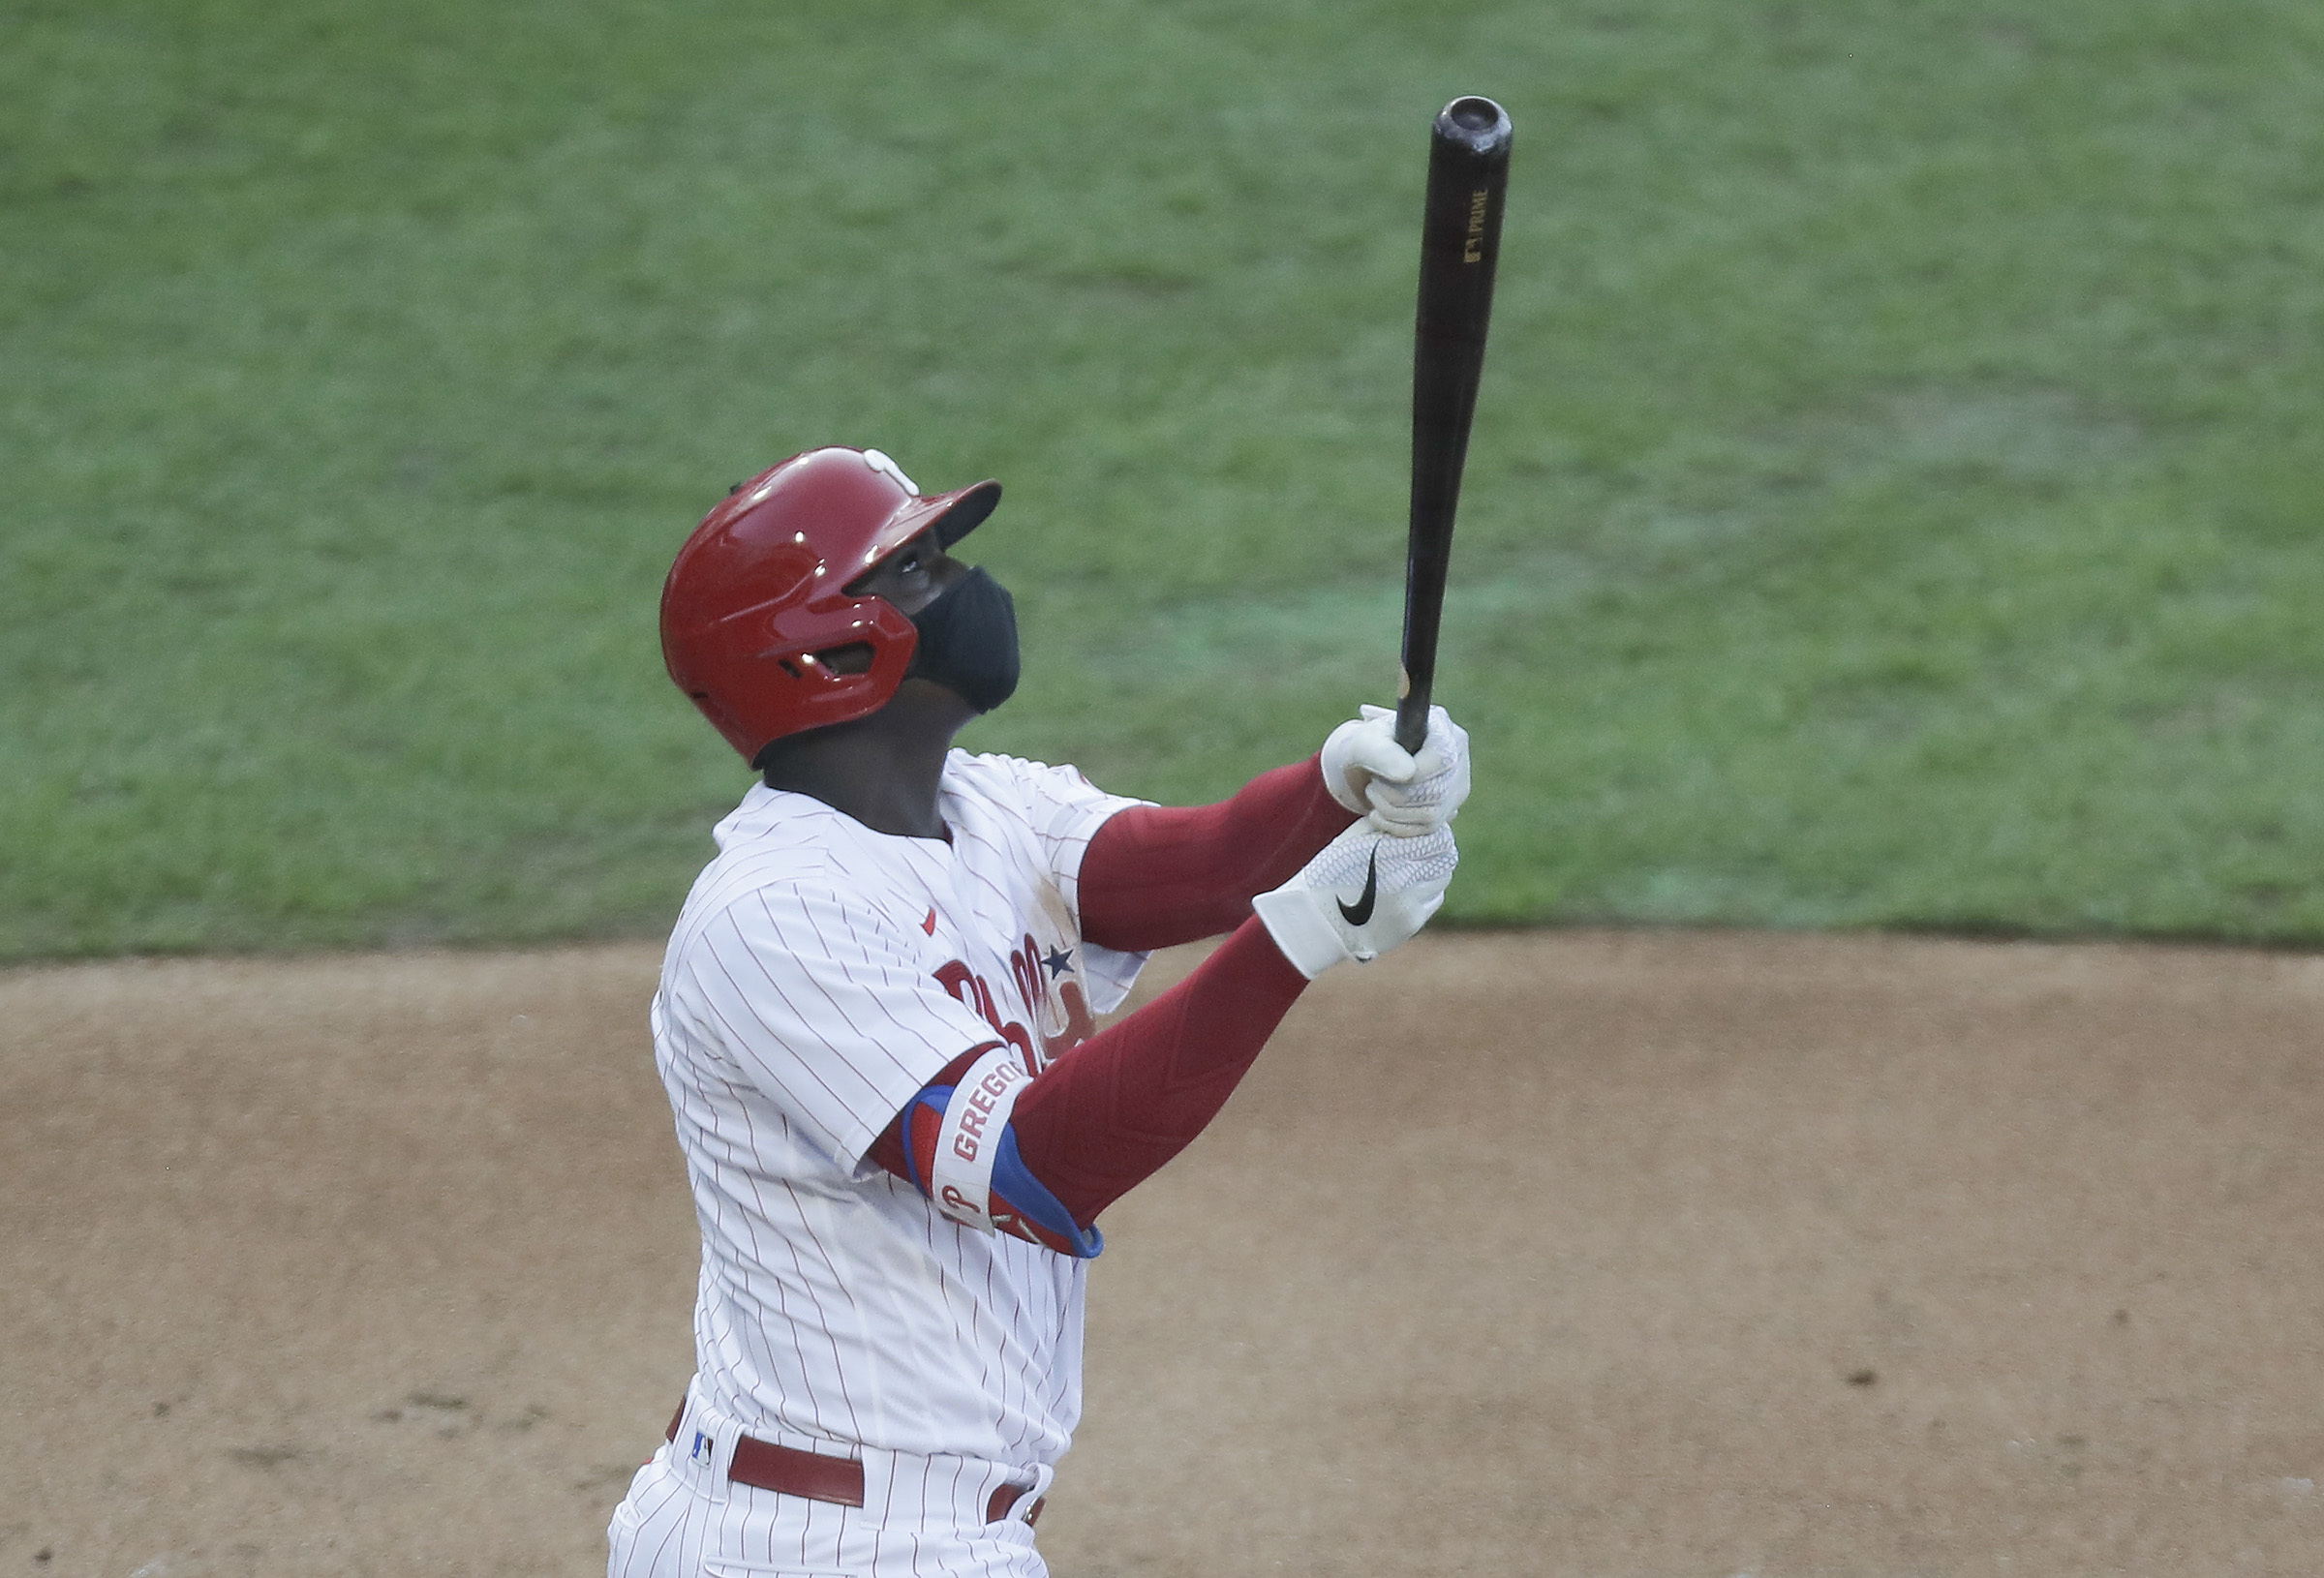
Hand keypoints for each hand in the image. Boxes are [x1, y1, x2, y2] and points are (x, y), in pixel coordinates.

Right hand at [1251, 820, 1457, 978]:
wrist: (1315, 921)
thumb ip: (1384, 826)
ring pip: (1440, 881)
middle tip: (1426, 849)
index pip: (1439, 838)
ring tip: (1413, 870)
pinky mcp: (1411, 923)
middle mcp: (1404, 877)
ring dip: (1432, 873)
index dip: (1436, 833)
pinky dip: (1424, 894)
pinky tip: (1407, 890)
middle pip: (1445, 859)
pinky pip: (1431, 902)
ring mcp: (1411, 903)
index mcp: (1389, 851)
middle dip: (1437, 852)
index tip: (1428, 832)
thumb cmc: (1329, 874)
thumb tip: (1413, 816)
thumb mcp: (1351, 841)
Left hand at [1319, 704, 1470, 836]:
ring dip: (1391, 811)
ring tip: (1375, 796)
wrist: (1364, 767)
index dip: (1412, 774)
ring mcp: (1457, 786)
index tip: (1378, 778)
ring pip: (1432, 815)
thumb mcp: (1364, 743)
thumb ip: (1381, 753)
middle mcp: (1459, 756)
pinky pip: (1427, 830)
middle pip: (1437, 791)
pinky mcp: (1449, 811)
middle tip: (1372, 787)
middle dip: (1394, 796)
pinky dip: (1396, 826)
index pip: (1442, 758)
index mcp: (1443, 729)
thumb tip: (1408, 773)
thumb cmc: (1366, 747)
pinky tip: (1380, 814)